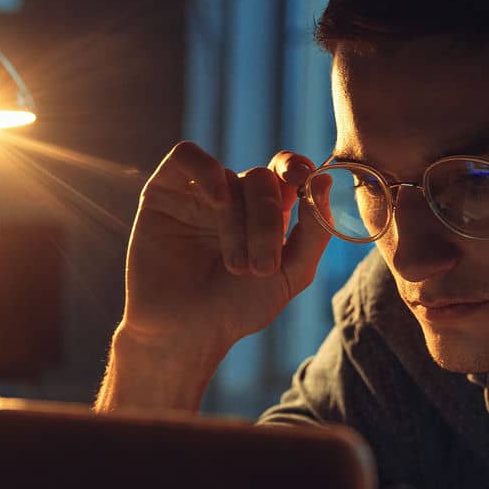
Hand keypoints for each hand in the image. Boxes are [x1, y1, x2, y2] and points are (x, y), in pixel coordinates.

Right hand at [120, 142, 331, 355]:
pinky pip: (187, 155)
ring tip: (236, 266)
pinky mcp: (164, 192)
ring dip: (239, 223)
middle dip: (268, 222)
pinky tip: (216, 201)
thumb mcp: (292, 274)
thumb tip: (324, 180)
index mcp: (267, 212)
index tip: (304, 180)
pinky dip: (206, 171)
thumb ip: (315, 230)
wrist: (185, 333)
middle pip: (262, 179)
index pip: (288, 170)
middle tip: (262, 267)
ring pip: (230, 177)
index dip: (298, 167)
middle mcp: (234, 198)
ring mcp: (199, 193)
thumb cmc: (237, 308)